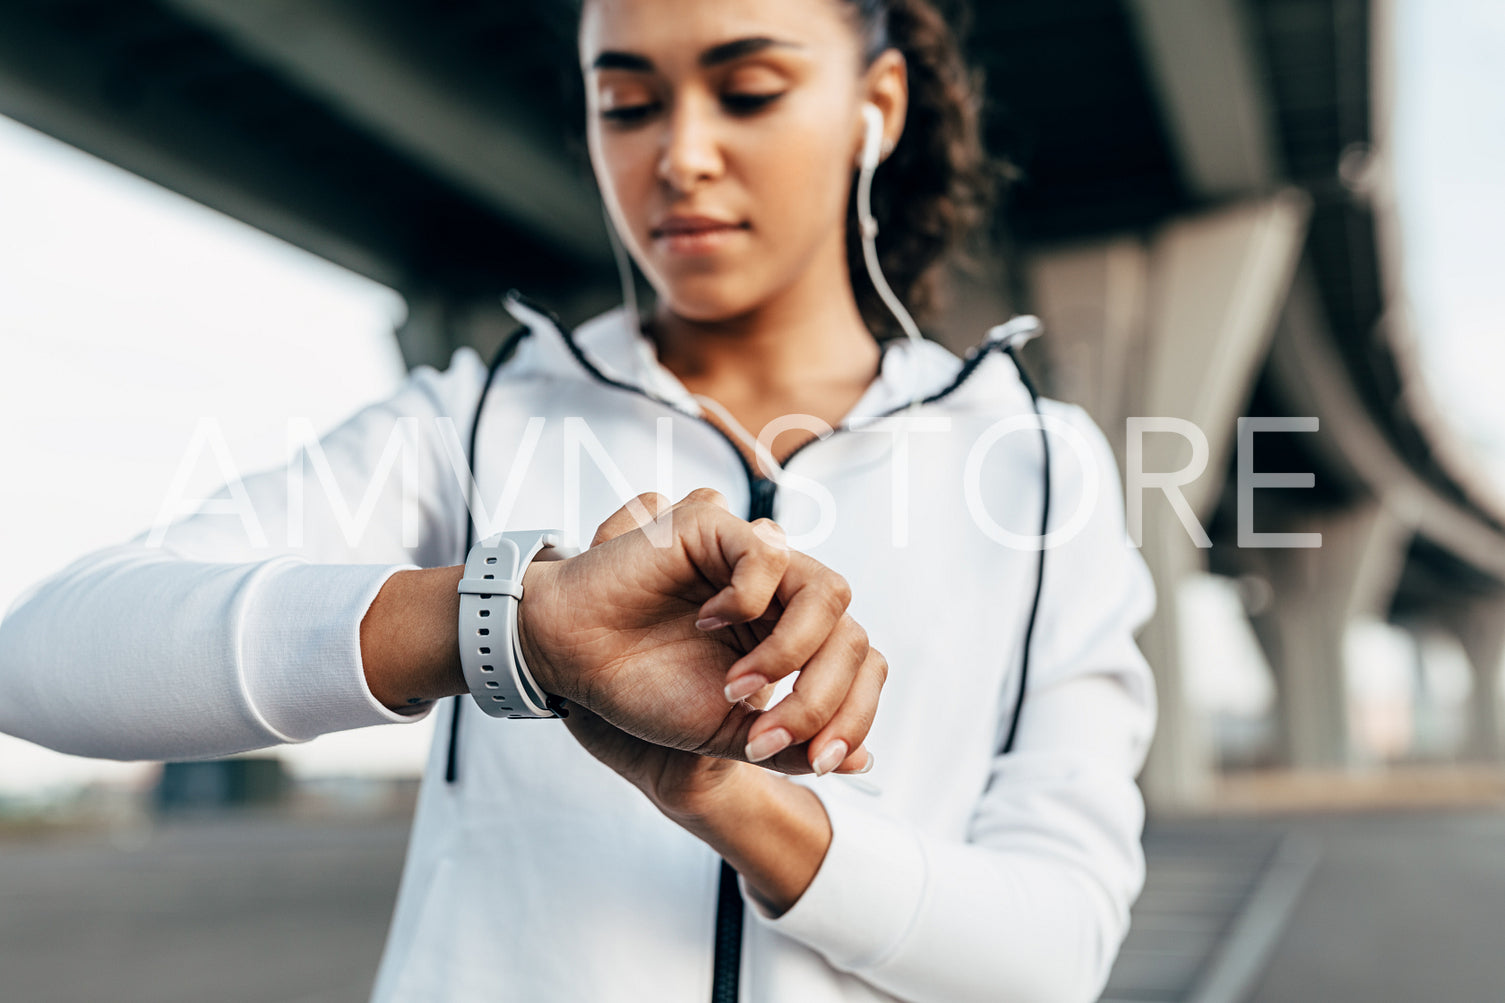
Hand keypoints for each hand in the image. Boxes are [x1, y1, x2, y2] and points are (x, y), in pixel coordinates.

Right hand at [517, 489, 885, 777]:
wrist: (575, 665)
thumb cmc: (645, 689)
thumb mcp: (728, 732)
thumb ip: (792, 744)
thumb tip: (861, 761)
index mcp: (793, 638)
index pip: (862, 664)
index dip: (854, 714)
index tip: (819, 759)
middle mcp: (783, 596)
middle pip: (854, 637)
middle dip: (821, 699)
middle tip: (764, 735)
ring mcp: (753, 560)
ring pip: (829, 593)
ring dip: (792, 654)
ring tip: (736, 687)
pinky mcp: (715, 529)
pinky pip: (769, 554)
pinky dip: (749, 598)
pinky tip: (708, 622)